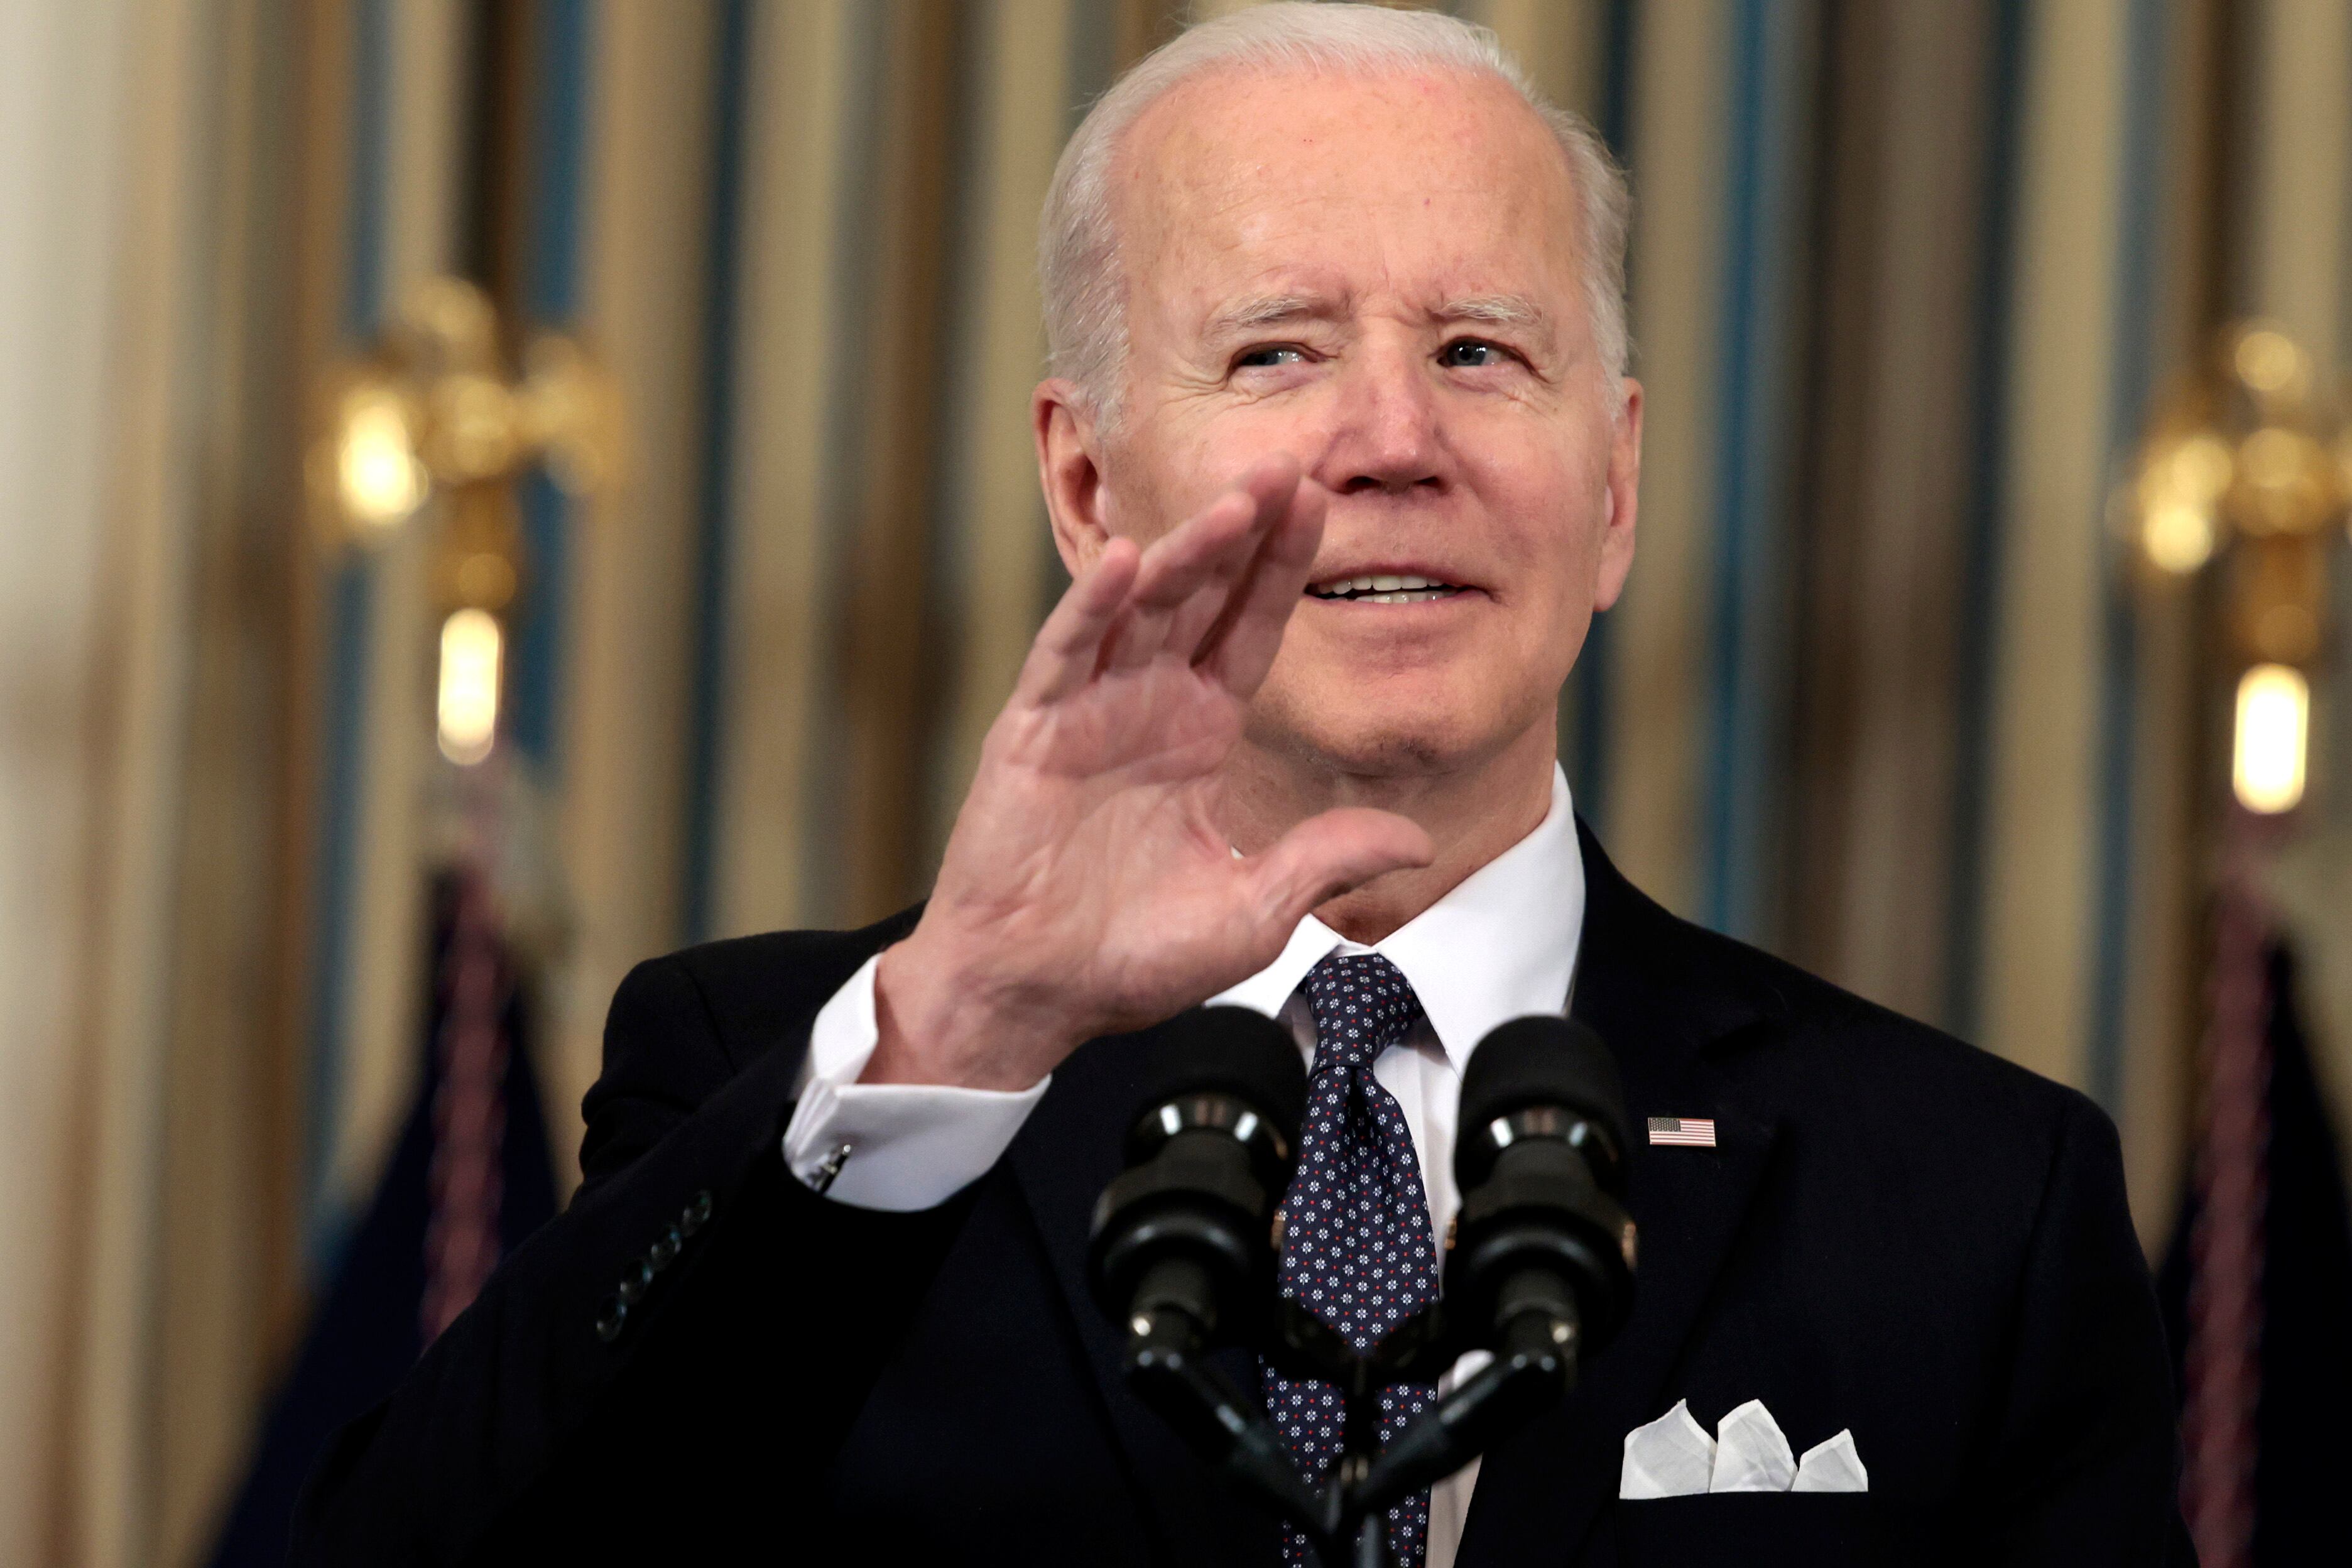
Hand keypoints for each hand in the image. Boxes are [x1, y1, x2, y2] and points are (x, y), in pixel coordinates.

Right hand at [866, 456, 1432, 1089]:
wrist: (1033, 996)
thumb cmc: (1129, 959)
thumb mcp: (1253, 911)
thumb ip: (1324, 860)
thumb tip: (1418, 839)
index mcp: (1198, 732)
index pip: (1251, 630)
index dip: (1284, 568)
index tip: (1323, 503)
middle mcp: (1146, 706)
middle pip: (1203, 598)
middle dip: (1243, 533)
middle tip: (1287, 466)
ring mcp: (1086, 712)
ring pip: (1141, 611)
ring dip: (1184, 553)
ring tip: (1231, 502)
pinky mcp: (1032, 733)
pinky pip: (1066, 656)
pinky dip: (1094, 608)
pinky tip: (1130, 563)